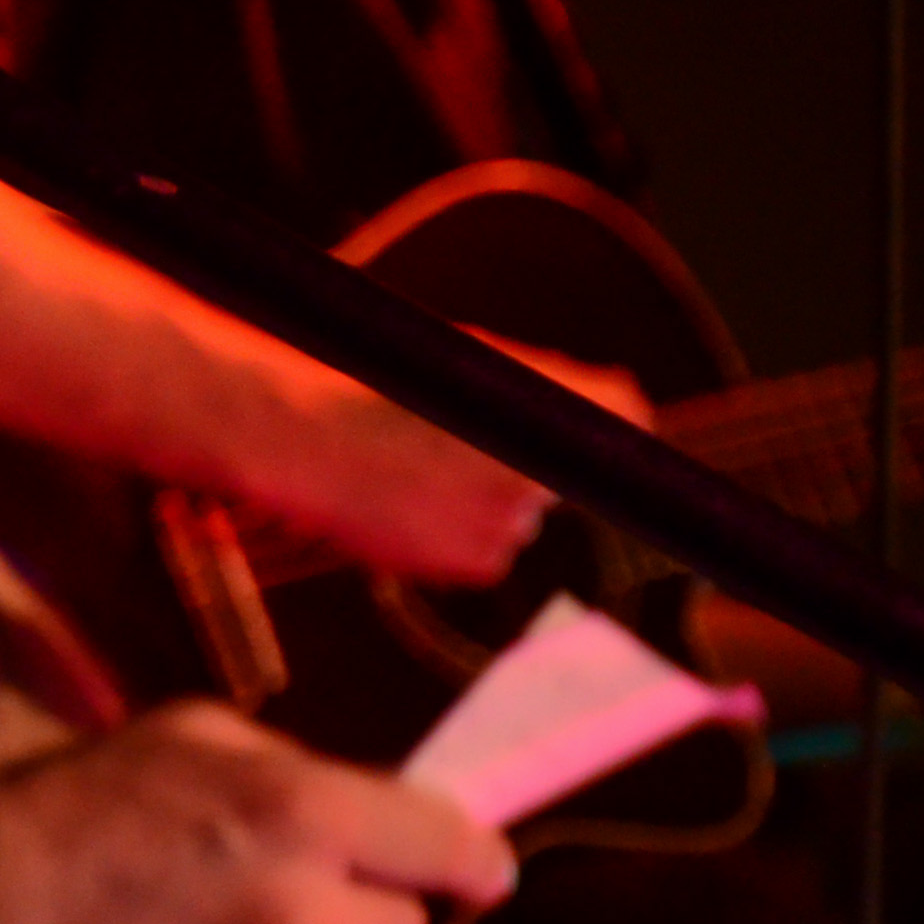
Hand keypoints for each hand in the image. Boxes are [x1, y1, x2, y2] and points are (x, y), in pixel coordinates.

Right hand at [0, 703, 515, 923]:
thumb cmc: (65, 805)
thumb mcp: (180, 739)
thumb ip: (290, 769)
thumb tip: (372, 808)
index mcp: (297, 816)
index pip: (447, 848)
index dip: (471, 857)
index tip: (485, 870)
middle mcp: (297, 919)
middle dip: (351, 913)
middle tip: (277, 893)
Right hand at [249, 333, 642, 588]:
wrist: (303, 442)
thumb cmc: (370, 387)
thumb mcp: (456, 361)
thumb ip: (536, 381)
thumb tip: (611, 398)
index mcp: (543, 402)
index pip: (620, 409)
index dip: (604, 415)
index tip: (585, 418)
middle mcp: (543, 466)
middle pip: (558, 469)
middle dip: (520, 462)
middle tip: (452, 445)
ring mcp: (516, 521)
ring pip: (517, 513)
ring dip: (480, 498)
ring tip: (413, 470)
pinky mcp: (485, 562)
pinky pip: (487, 548)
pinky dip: (453, 532)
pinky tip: (407, 505)